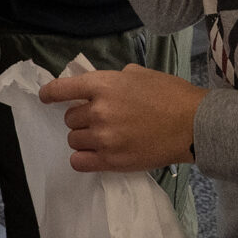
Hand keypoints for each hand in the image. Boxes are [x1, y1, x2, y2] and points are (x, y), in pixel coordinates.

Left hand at [38, 65, 206, 172]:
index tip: (45, 96)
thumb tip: (99, 88)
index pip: (63, 89)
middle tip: (97, 119)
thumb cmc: (169, 94)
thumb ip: (113, 80)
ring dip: (83, 138)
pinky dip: (82, 158)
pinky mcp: (111, 161)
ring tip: (101, 137)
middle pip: (70, 119)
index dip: (50, 93)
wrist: (191, 124)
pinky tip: (93, 154)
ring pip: (74, 140)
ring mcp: (103, 138)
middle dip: (80, 118)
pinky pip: (79, 162)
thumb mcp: (139, 75)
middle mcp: (98, 111)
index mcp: (104, 85)